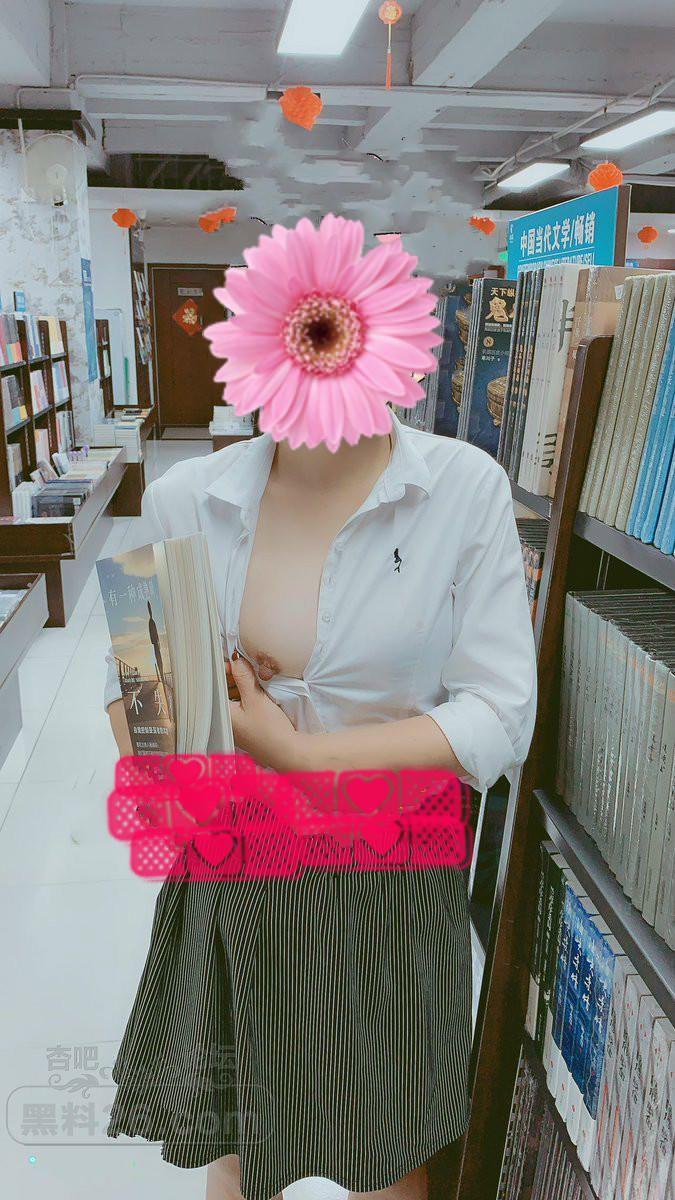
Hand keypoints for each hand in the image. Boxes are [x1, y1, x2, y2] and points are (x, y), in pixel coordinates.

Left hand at [229, 654, 300, 770]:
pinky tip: (257, 691)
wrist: (288, 753)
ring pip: (233, 698)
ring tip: (253, 676)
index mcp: (222, 714)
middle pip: (223, 692)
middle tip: (246, 666)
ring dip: (241, 686)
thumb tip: (236, 660)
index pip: (214, 686)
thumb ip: (244, 677)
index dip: (223, 670)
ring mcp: (236, 726)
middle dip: (233, 677)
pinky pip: (242, 706)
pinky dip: (247, 696)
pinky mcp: (247, 728)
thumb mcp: (256, 699)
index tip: (234, 660)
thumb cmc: (270, 730)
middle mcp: (226, 721)